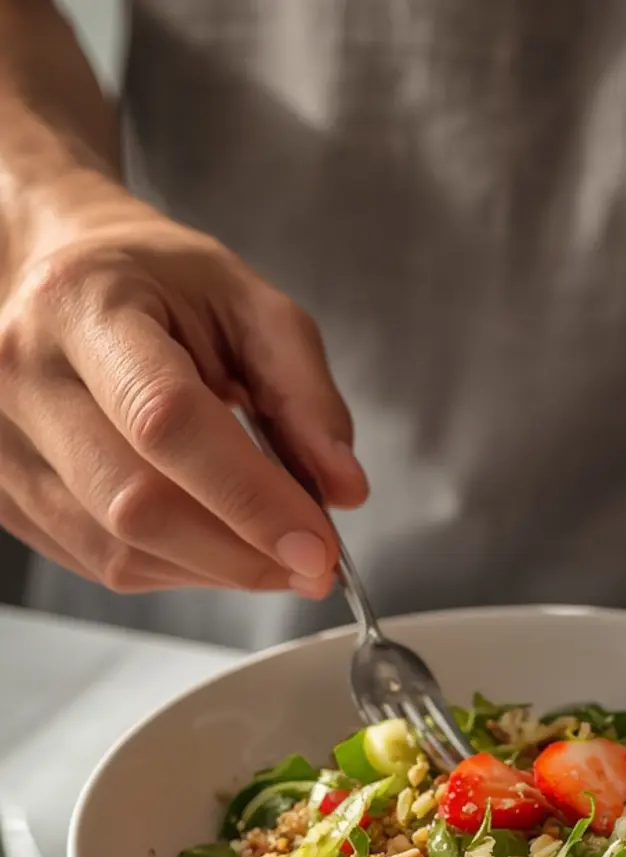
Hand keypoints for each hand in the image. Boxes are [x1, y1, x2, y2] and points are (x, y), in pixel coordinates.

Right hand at [0, 175, 365, 594]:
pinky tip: (210, 540)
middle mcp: (23, 374)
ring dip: (214, 570)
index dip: (252, 500)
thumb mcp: (247, 304)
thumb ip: (305, 395)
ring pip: (118, 551)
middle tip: (312, 564)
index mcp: (84, 306)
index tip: (319, 547)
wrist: (52, 269)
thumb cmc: (151, 283)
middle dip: (243, 554)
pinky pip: (98, 563)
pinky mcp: (1, 493)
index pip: (168, 424)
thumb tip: (343, 490)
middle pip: (138, 505)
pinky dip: (174, 568)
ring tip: (268, 548)